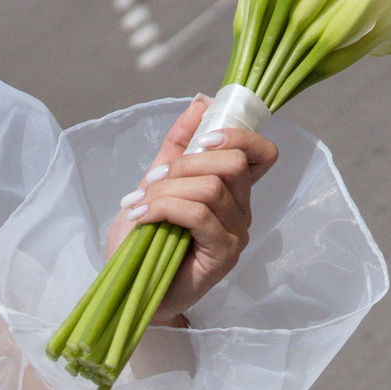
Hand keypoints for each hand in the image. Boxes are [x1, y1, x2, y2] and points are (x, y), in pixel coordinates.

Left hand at [107, 96, 277, 321]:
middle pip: (232, 164)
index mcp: (233, 190)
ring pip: (210, 188)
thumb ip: (178, 145)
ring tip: (137, 206)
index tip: (201, 140)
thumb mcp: (157, 182)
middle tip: (152, 182)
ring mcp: (237, 234)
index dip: (237, 136)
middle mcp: (242, 210)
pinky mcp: (224, 255)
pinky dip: (164, 208)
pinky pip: (199, 214)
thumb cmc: (145, 239)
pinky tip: (142, 217)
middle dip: (186, 164)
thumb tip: (200, 102)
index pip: (261, 153)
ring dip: (165, 191)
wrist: (129, 286)